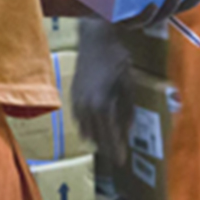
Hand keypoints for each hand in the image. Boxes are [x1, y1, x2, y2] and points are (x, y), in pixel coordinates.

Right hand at [72, 18, 133, 164]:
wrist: (94, 38)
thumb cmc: (115, 58)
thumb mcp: (128, 84)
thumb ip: (128, 109)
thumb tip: (128, 131)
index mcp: (102, 105)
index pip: (109, 136)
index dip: (116, 150)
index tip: (121, 161)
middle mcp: (86, 107)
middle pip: (97, 137)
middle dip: (107, 147)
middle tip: (117, 153)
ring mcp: (76, 101)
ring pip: (85, 131)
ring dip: (97, 138)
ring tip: (108, 142)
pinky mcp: (72, 95)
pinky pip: (79, 120)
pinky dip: (87, 127)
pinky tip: (95, 126)